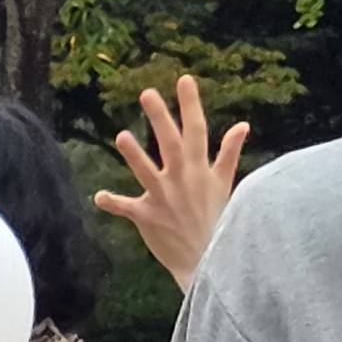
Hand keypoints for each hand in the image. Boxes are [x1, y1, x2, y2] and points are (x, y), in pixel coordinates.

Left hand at [97, 77, 247, 285]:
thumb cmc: (218, 220)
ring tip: (122, 135)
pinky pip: (126, 207)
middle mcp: (181, 180)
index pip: (197, 131)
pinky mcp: (147, 217)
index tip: (184, 80)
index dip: (190, 105)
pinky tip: (99, 197)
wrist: (209, 262)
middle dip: (160, 118)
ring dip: (134, 154)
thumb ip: (229, 153)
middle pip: (170, 143)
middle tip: (147, 93)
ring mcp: (163, 198)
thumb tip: (242, 125)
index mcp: (200, 169)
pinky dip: (113, 202)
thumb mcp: (226, 184)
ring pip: (146, 171)